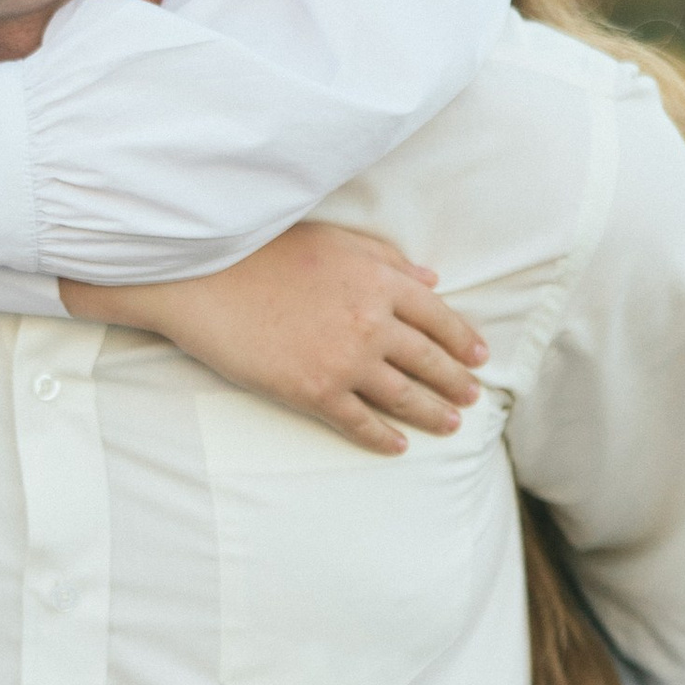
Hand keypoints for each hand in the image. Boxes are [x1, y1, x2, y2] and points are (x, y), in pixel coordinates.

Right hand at [78, 223, 485, 454]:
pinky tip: (398, 445)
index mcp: (380, 281)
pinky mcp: (313, 391)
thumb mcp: (334, 239)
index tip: (480, 357)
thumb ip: (386, 259)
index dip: (463, 341)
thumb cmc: (263, 251)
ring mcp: (345, 360)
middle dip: (456, 382)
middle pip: (429, 360)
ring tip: (450, 424)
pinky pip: (359, 422)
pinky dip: (384, 437)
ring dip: (433, 413)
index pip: (439, 317)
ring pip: (404, 396)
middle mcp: (372, 323)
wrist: (205, 281)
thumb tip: (431, 280)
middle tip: (471, 397)